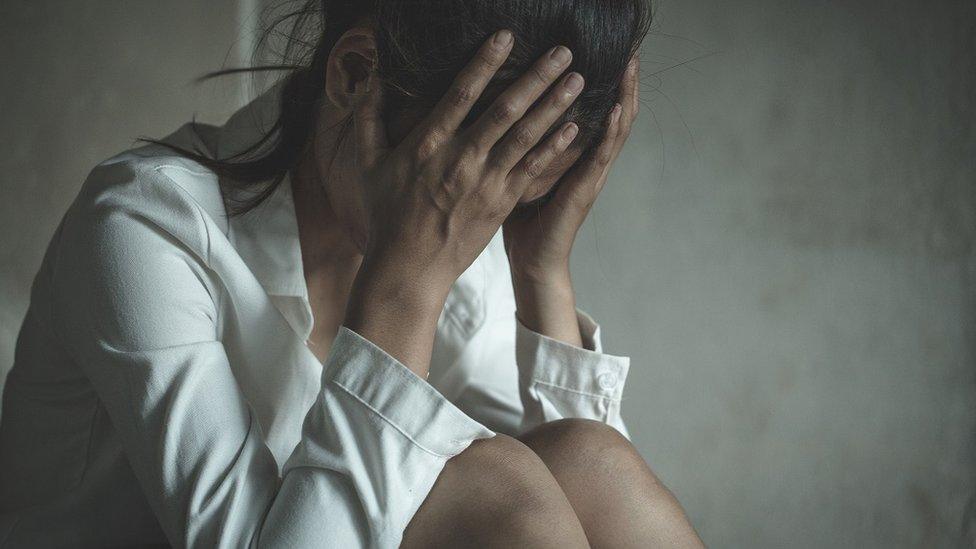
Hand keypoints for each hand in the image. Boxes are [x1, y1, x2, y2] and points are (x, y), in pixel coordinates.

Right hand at [345, 30, 585, 374]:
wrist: (409, 267)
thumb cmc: (386, 214)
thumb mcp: (369, 164)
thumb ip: (369, 119)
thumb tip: (371, 80)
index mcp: (428, 144)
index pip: (461, 93)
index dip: (485, 62)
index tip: (507, 36)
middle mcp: (461, 159)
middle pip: (505, 109)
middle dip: (537, 77)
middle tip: (563, 50)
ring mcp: (485, 182)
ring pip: (526, 136)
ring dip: (554, 106)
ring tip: (578, 79)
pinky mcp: (501, 203)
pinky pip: (532, 170)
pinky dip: (554, 147)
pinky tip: (575, 127)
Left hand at [502, 57, 638, 345]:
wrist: (532, 261)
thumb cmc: (522, 220)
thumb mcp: (522, 171)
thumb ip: (524, 144)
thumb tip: (500, 112)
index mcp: (575, 157)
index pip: (596, 113)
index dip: (605, 85)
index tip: (608, 54)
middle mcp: (588, 163)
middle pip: (614, 114)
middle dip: (622, 83)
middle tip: (630, 50)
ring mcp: (591, 176)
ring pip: (616, 130)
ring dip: (625, 98)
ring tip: (631, 67)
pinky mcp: (585, 190)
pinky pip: (601, 156)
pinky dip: (612, 132)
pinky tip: (617, 109)